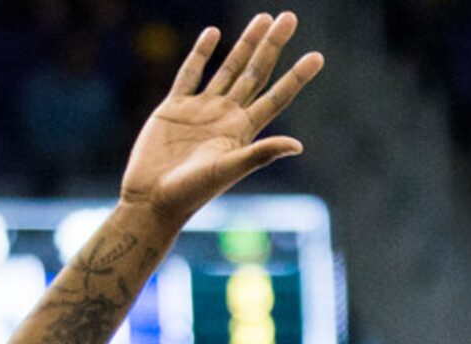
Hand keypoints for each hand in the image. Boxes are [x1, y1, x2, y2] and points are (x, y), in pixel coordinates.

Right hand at [119, 13, 323, 230]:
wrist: (153, 199)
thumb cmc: (191, 193)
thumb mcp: (228, 171)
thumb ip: (260, 154)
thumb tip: (298, 146)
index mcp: (243, 131)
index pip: (277, 97)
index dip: (297, 77)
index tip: (317, 56)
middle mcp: (226, 116)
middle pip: (256, 73)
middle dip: (273, 45)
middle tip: (290, 17)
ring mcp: (201, 109)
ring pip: (229, 68)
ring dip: (246, 44)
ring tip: (264, 18)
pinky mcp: (175, 106)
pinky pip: (191, 73)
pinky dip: (201, 53)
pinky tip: (215, 34)